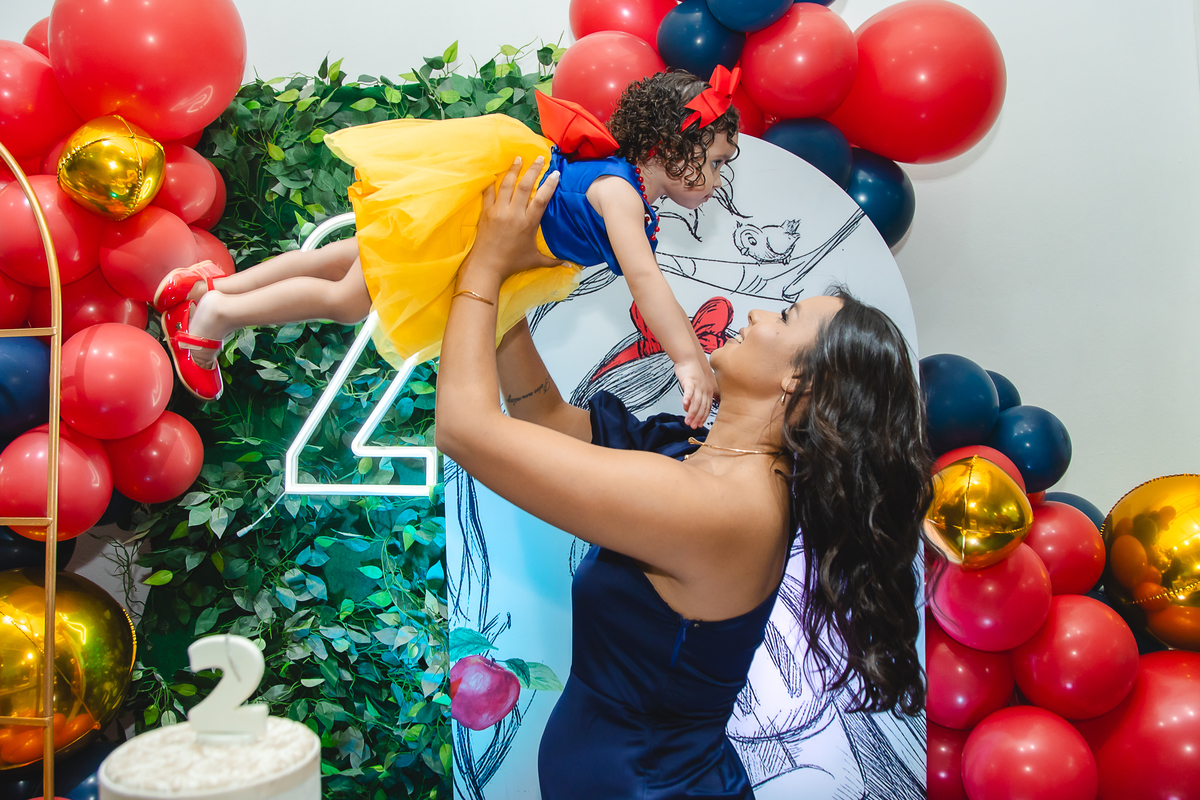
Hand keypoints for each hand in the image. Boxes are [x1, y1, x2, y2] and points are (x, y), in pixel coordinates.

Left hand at [471, 156, 562, 282]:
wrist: (487, 266)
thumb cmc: (512, 263)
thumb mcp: (535, 260)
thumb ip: (553, 261)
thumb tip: (569, 266)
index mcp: (528, 223)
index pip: (541, 199)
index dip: (549, 184)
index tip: (555, 173)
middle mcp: (514, 214)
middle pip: (524, 186)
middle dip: (533, 169)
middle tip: (539, 158)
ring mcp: (499, 211)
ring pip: (507, 184)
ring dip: (514, 170)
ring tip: (519, 158)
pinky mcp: (486, 212)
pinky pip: (489, 192)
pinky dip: (493, 181)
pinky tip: (496, 172)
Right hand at [675, 358, 716, 427]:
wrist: (689, 359)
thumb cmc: (694, 371)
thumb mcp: (700, 384)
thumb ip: (698, 396)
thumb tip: (691, 407)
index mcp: (708, 391)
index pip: (707, 407)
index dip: (703, 417)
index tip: (699, 425)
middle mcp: (705, 390)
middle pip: (702, 407)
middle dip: (698, 418)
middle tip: (693, 427)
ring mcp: (698, 386)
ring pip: (696, 402)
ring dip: (692, 413)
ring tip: (687, 421)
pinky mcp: (690, 381)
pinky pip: (689, 391)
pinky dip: (687, 398)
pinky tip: (684, 405)